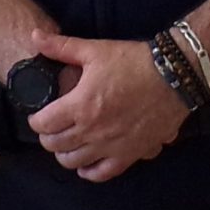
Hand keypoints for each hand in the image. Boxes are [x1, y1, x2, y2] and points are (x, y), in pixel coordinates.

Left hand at [26, 30, 187, 181]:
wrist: (174, 76)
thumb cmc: (133, 62)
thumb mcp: (95, 50)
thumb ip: (61, 47)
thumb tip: (34, 36)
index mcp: (80, 106)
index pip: (43, 124)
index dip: (36, 121)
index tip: (39, 115)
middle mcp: (92, 131)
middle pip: (55, 146)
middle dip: (48, 137)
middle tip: (53, 128)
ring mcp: (111, 146)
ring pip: (73, 162)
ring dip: (65, 154)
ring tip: (68, 144)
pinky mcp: (129, 154)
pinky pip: (102, 174)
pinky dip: (89, 172)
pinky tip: (86, 164)